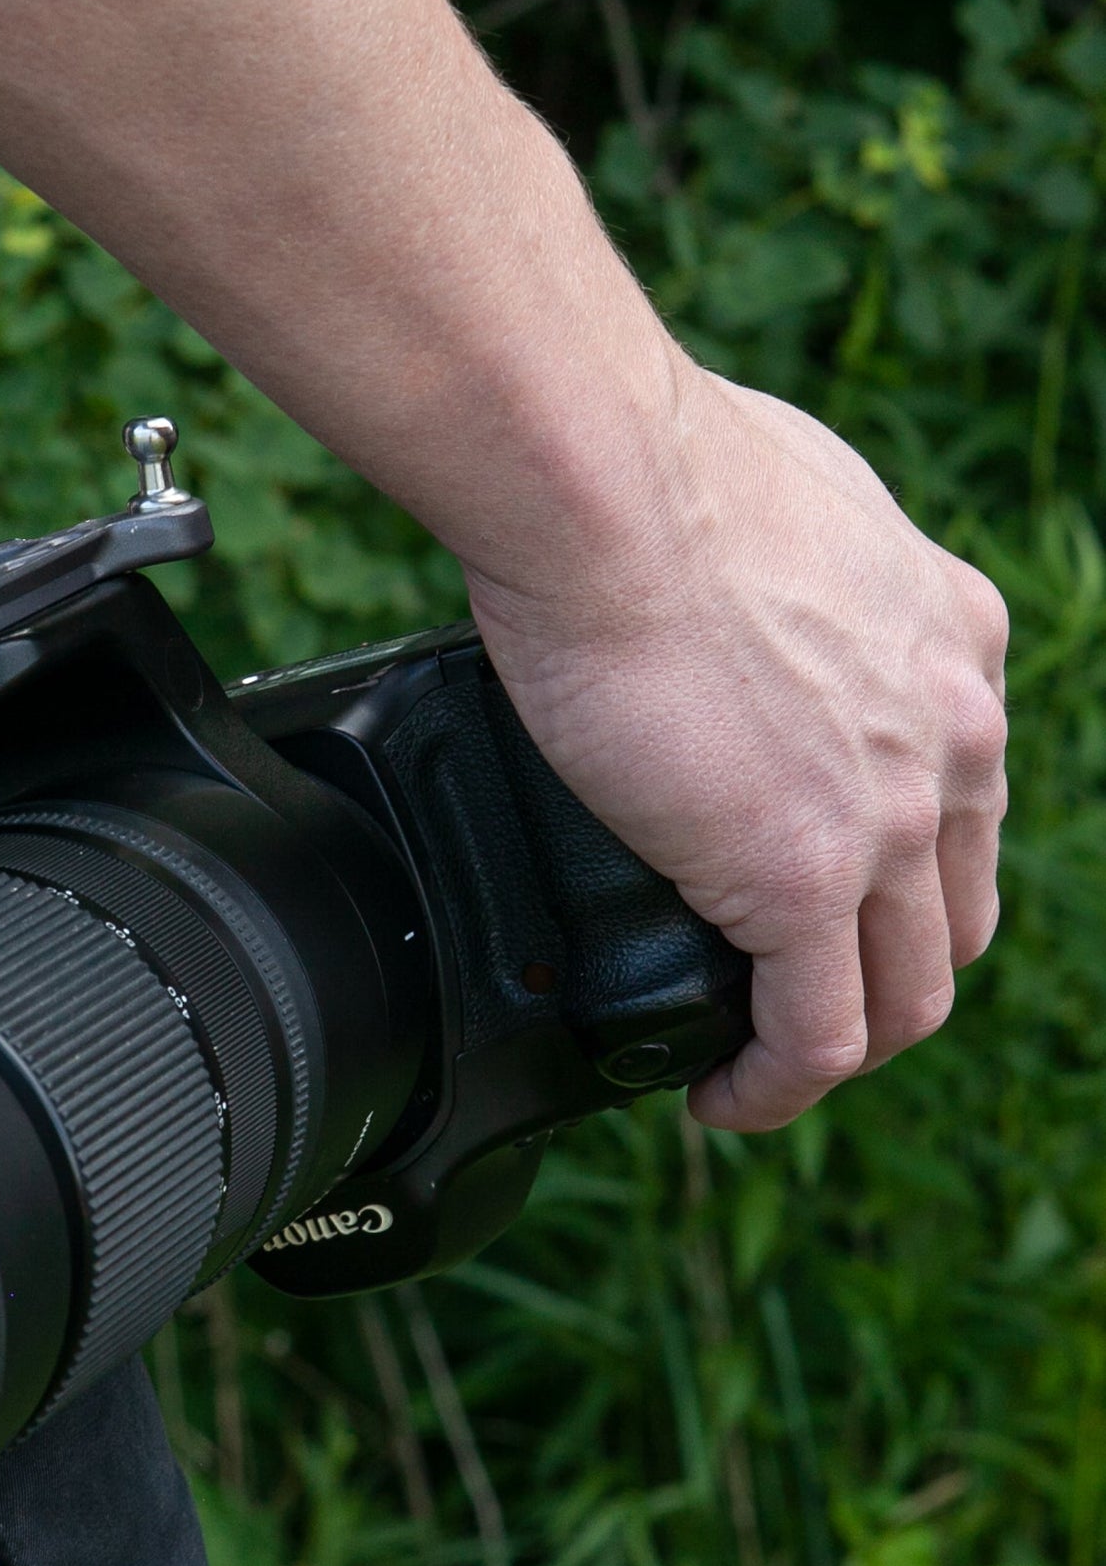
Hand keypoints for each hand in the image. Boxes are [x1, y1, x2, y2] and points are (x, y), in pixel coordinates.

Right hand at [458, 366, 1009, 1131]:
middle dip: (885, 974)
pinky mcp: (800, 880)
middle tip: (790, 994)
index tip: (816, 898)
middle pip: (954, 914)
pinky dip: (773, 1086)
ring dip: (843, 1046)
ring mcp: (887, 817)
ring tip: (758, 1069)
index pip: (961, 801)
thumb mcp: (776, 499)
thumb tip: (715, 574)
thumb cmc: (645, 468)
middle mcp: (950, 734)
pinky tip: (720, 1098)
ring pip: (906, 994)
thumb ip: (789, 562)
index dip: (899, 871)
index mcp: (952, 639)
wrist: (605, 485)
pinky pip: (813, 1036)